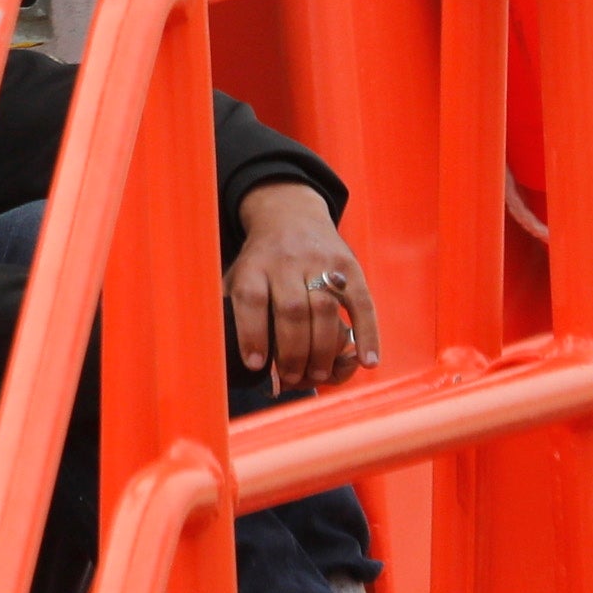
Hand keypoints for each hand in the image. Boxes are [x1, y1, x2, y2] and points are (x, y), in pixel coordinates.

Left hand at [225, 181, 379, 391]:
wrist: (291, 213)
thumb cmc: (259, 261)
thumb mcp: (236, 274)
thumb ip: (231, 310)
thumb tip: (226, 359)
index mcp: (254, 265)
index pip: (252, 299)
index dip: (252, 334)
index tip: (255, 365)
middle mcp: (286, 261)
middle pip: (292, 309)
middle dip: (293, 351)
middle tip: (292, 379)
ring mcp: (320, 262)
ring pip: (325, 309)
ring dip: (323, 349)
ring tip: (318, 376)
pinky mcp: (349, 266)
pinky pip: (362, 303)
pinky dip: (367, 334)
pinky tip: (367, 362)